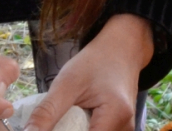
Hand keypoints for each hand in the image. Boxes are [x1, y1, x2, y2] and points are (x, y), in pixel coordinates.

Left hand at [25, 14, 153, 130]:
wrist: (121, 49)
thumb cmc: (96, 61)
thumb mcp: (67, 83)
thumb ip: (47, 112)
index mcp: (115, 116)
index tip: (47, 126)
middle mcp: (124, 128)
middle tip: (54, 119)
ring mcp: (124, 130)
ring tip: (64, 118)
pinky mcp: (120, 129)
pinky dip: (82, 130)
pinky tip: (74, 120)